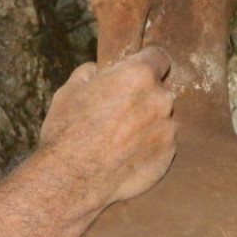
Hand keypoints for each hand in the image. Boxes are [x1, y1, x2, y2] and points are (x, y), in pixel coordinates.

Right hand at [39, 46, 176, 206]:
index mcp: (138, 75)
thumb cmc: (68, 132)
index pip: (158, 57)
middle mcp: (160, 99)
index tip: (141, 70)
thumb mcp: (69, 91)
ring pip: (161, 119)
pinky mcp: (169, 155)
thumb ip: (90, 73)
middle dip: (143, 98)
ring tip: (119, 139)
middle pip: (159, 90)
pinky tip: (126, 155)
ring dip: (148, 124)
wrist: (73, 179)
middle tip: (119, 113)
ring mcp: (167, 129)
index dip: (147, 62)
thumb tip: (98, 70)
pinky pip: (162, 144)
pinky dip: (149, 147)